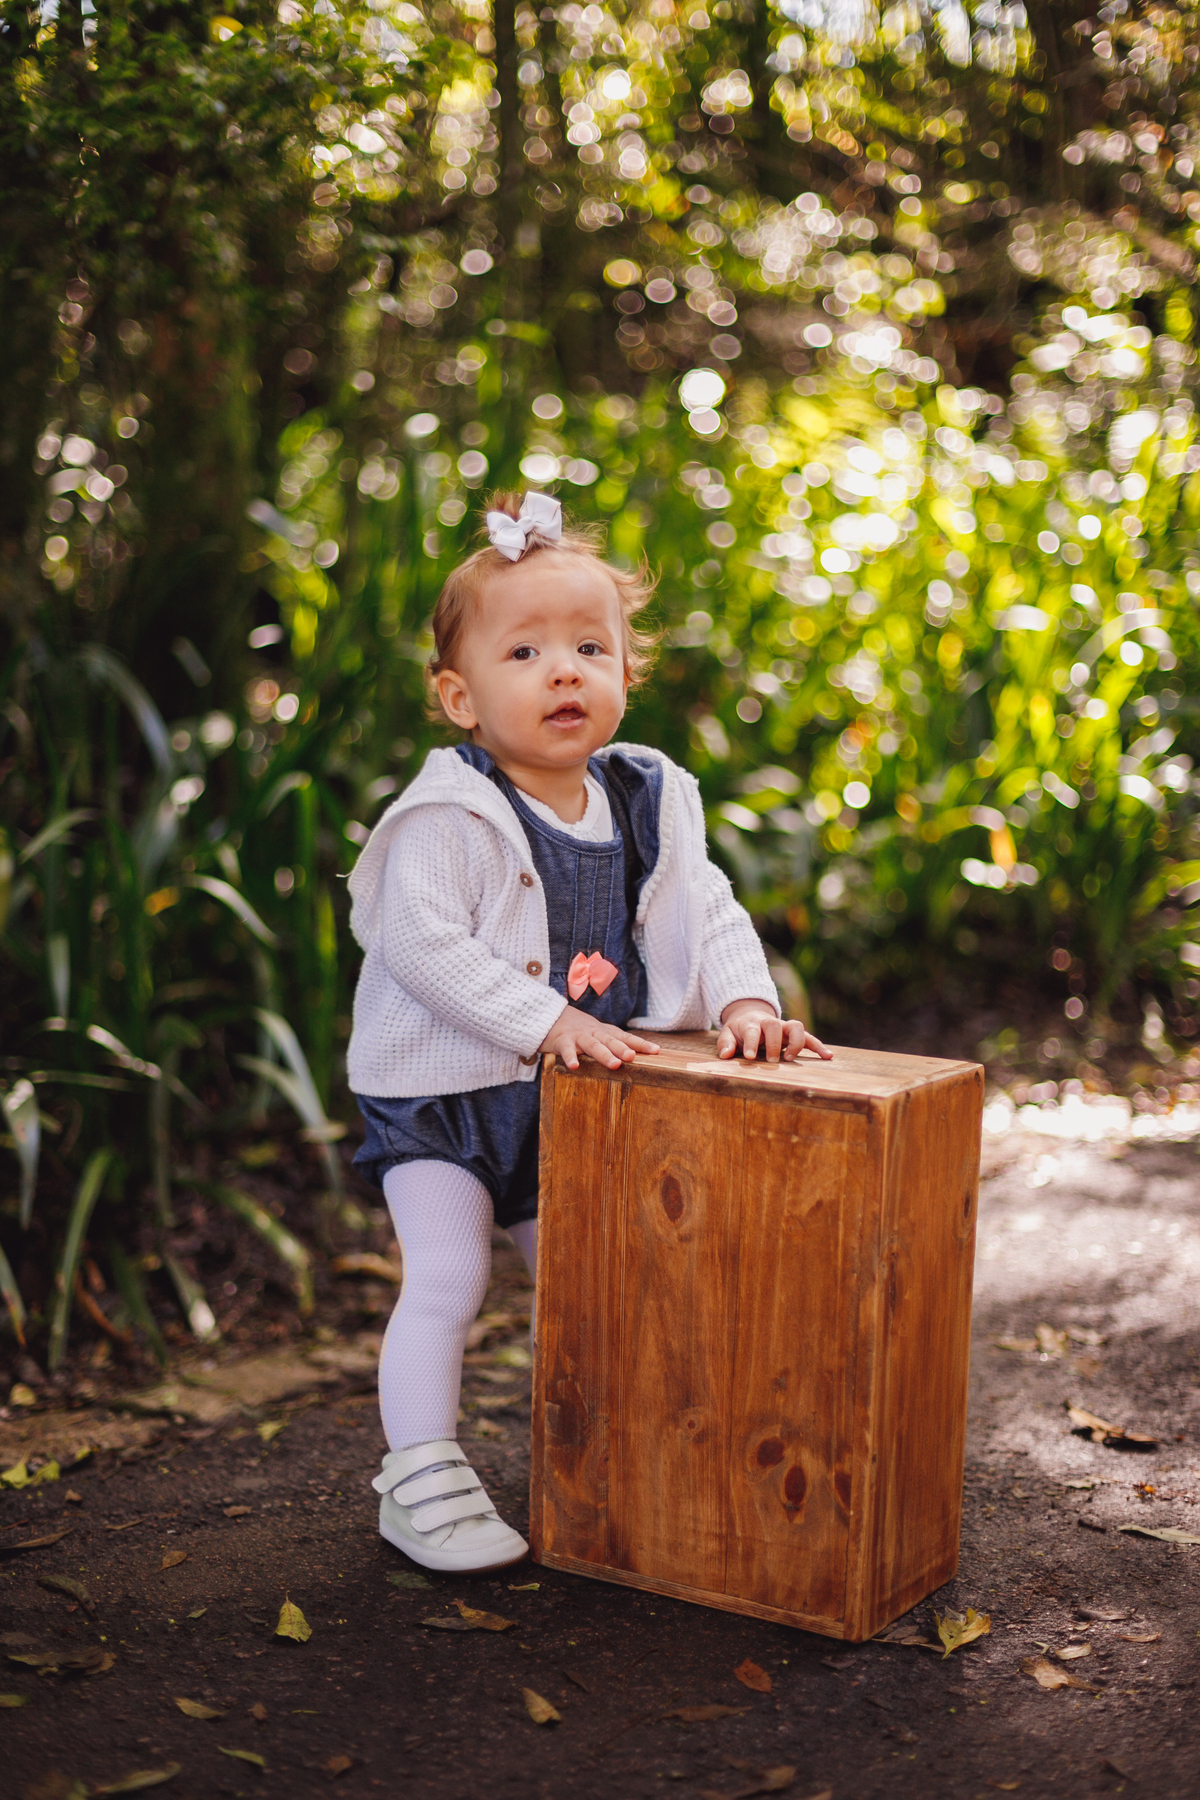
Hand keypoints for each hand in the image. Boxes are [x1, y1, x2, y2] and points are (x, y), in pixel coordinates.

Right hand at [539, 1005, 661, 1071]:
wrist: (552, 1017)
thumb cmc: (581, 1031)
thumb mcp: (599, 1034)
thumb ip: (615, 1043)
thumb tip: (637, 1056)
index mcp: (605, 1032)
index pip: (626, 1037)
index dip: (641, 1044)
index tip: (656, 1051)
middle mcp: (595, 1033)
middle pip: (611, 1041)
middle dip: (622, 1049)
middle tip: (633, 1058)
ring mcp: (579, 1037)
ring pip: (593, 1045)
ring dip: (604, 1054)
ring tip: (614, 1065)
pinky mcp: (562, 1041)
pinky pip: (567, 1050)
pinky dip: (570, 1057)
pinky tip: (574, 1067)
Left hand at [716, 998, 831, 1064]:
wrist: (750, 1016)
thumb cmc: (739, 1030)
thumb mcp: (727, 1034)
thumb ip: (725, 1043)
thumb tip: (725, 1055)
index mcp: (752, 1023)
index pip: (752, 1031)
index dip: (752, 1043)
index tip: (751, 1057)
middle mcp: (769, 1023)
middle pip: (774, 1026)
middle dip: (774, 1044)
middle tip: (772, 1061)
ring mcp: (783, 1027)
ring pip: (795, 1026)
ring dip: (796, 1042)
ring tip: (791, 1059)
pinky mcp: (794, 1034)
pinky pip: (809, 1037)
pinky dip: (819, 1046)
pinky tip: (828, 1056)